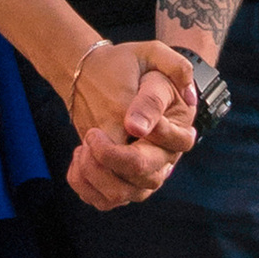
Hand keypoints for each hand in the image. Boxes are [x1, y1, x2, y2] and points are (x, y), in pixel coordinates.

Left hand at [66, 41, 195, 211]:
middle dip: (111, 157)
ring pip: (121, 194)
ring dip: (95, 173)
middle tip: (92, 132)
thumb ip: (170, 71)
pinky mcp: (122, 186)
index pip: (172, 141)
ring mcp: (143, 177)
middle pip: (144, 175)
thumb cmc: (135, 68)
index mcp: (179, 129)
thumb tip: (156, 116)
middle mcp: (165, 160)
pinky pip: (102, 200)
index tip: (125, 118)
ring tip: (83, 145)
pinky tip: (79, 156)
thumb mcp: (153, 56)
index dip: (147, 130)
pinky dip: (83, 183)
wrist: (107, 79)